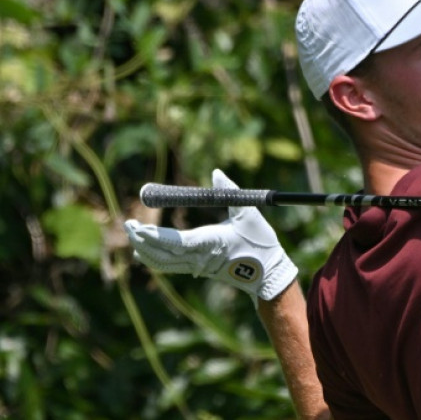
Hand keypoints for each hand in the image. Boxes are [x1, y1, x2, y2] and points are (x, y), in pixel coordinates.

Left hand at [124, 169, 297, 300]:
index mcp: (212, 243)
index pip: (177, 243)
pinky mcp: (196, 270)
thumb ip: (230, 193)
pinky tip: (141, 252)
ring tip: (131, 234)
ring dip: (143, 250)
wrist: (266, 274)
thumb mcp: (249, 214)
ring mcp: (196, 266)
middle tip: (127, 224)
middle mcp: (200, 258)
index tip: (139, 228)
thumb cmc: (260, 243)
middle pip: (162, 253)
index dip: (155, 237)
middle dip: (141, 240)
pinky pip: (167, 267)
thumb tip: (215, 172)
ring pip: (161, 263)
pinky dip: (152, 259)